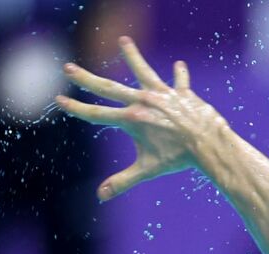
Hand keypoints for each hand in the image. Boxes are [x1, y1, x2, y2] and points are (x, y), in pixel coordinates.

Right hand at [56, 37, 226, 200]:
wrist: (208, 144)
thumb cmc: (178, 158)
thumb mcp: (148, 169)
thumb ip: (123, 181)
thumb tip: (100, 197)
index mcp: (131, 119)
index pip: (96, 114)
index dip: (76, 109)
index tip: (59, 100)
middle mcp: (143, 102)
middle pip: (108, 88)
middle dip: (86, 79)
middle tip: (68, 67)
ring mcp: (162, 95)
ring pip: (142, 71)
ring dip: (132, 56)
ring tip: (124, 40)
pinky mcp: (181, 94)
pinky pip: (180, 82)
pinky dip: (180, 75)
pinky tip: (180, 65)